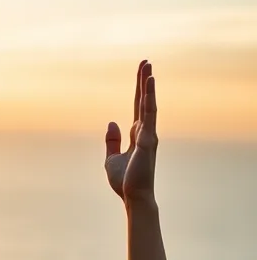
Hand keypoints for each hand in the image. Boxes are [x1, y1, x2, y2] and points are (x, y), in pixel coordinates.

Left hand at [104, 59, 157, 205]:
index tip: (142, 72)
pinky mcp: (147, 141)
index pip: (138, 106)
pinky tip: (149, 86)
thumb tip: (112, 122)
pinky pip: (148, 116)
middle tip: (146, 62)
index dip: (139, 89)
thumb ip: (112, 141)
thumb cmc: (124, 181)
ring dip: (148, 86)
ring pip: (148, 105)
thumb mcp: (111, 159)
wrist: (133, 197)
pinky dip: (149, 100)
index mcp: (137, 134)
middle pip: (144, 101)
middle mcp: (145, 131)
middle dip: (144, 81)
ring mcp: (148, 135)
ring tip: (148, 68)